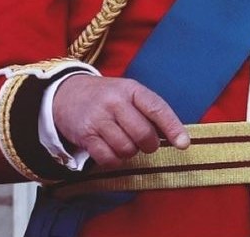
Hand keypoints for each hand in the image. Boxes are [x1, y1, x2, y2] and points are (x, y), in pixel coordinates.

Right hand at [51, 75, 188, 168]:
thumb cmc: (106, 97)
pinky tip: (111, 150)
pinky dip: (114, 161)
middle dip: (148, 145)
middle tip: (144, 142)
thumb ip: (149, 111)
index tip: (183, 144)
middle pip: (143, 134)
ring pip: (127, 149)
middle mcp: (114, 101)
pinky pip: (109, 159)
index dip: (173, 127)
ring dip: (129, 152)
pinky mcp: (85, 135)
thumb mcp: (127, 93)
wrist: (66, 94)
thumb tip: (177, 137)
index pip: (156, 108)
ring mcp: (98, 118)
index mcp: (130, 89)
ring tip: (123, 141)